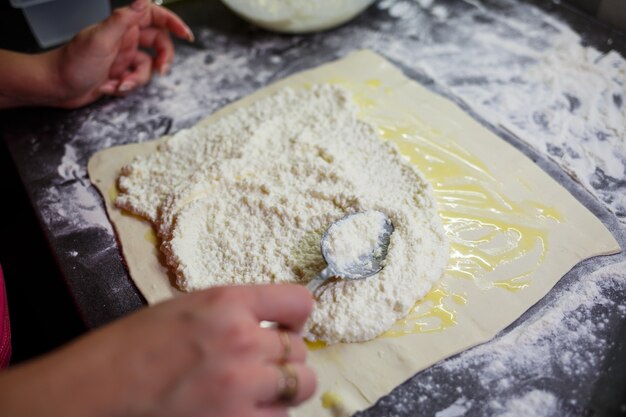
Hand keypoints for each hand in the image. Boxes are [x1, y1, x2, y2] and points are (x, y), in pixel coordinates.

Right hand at [0, 285, 316, 416]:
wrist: (94, 392)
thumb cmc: (131, 348)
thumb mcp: (185, 309)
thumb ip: (234, 313)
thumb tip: (269, 326)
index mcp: (228, 303)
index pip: (299, 301)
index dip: (297, 316)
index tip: (289, 326)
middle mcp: (242, 342)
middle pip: (301, 350)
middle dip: (284, 358)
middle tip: (260, 365)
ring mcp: (242, 387)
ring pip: (300, 385)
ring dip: (283, 389)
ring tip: (253, 391)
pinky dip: (267, 414)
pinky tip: (242, 410)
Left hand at [51, 0, 191, 107]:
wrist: (54, 87)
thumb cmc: (73, 63)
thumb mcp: (101, 40)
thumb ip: (123, 20)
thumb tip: (143, 1)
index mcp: (122, 26)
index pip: (154, 16)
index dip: (173, 22)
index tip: (186, 35)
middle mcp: (125, 39)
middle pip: (158, 43)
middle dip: (163, 59)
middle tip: (162, 70)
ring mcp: (122, 56)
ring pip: (148, 66)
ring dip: (137, 79)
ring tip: (119, 84)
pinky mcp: (119, 73)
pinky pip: (135, 79)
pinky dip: (126, 86)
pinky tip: (109, 88)